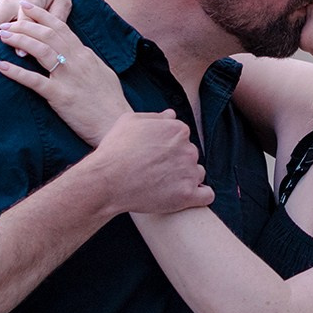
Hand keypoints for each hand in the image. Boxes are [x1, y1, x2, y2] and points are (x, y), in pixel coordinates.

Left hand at [0, 1, 130, 147]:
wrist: (117, 124)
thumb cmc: (110, 103)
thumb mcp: (102, 74)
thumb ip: (87, 62)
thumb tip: (78, 53)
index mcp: (85, 55)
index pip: (61, 28)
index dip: (42, 15)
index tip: (26, 7)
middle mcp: (77, 61)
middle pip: (47, 34)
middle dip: (25, 25)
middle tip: (7, 23)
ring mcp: (69, 78)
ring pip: (40, 50)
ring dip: (19, 40)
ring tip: (3, 37)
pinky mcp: (61, 96)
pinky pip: (34, 81)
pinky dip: (16, 72)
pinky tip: (1, 66)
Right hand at [84, 111, 214, 217]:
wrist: (106, 181)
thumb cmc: (115, 150)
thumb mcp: (129, 121)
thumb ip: (155, 117)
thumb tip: (171, 115)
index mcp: (178, 130)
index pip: (183, 138)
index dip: (168, 148)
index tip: (154, 157)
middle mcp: (188, 149)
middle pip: (190, 156)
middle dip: (176, 163)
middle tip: (155, 172)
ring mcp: (189, 172)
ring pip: (197, 174)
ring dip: (186, 179)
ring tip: (163, 186)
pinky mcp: (187, 195)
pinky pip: (206, 195)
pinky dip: (198, 196)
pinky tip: (186, 196)